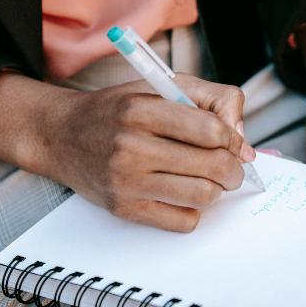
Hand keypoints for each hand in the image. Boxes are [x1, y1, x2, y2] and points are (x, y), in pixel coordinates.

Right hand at [44, 74, 255, 230]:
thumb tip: (244, 145)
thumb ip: (213, 99)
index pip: (211, 131)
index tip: (231, 140)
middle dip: (233, 168)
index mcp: (142, 109)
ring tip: (207, 177)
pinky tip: (184, 192)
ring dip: (216, 189)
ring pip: (203, 196)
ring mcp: (126, 182)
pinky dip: (194, 209)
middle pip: (213, 167)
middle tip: (230, 165)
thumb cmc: (120, 108)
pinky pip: (183, 222)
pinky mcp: (124, 209)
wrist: (61, 134)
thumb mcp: (164, 84)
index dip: (233, 138)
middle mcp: (131, 147)